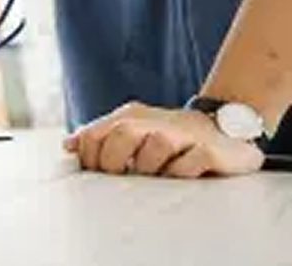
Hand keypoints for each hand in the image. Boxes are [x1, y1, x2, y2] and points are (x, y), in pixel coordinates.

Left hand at [64, 102, 265, 178]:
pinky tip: (179, 176)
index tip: (96, 174)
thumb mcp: (132, 130)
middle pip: (122, 135)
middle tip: (123, 175)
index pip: (95, 134)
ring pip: (156, 146)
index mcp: (131, 117)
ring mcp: (184, 135)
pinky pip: (189, 163)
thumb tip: (68, 145)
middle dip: (114, 161)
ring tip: (155, 174)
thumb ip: (99, 136)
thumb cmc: (171, 135)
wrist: (226, 128)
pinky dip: (180, 172)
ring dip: (150, 166)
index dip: (89, 157)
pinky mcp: (209, 151)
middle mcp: (155, 122)